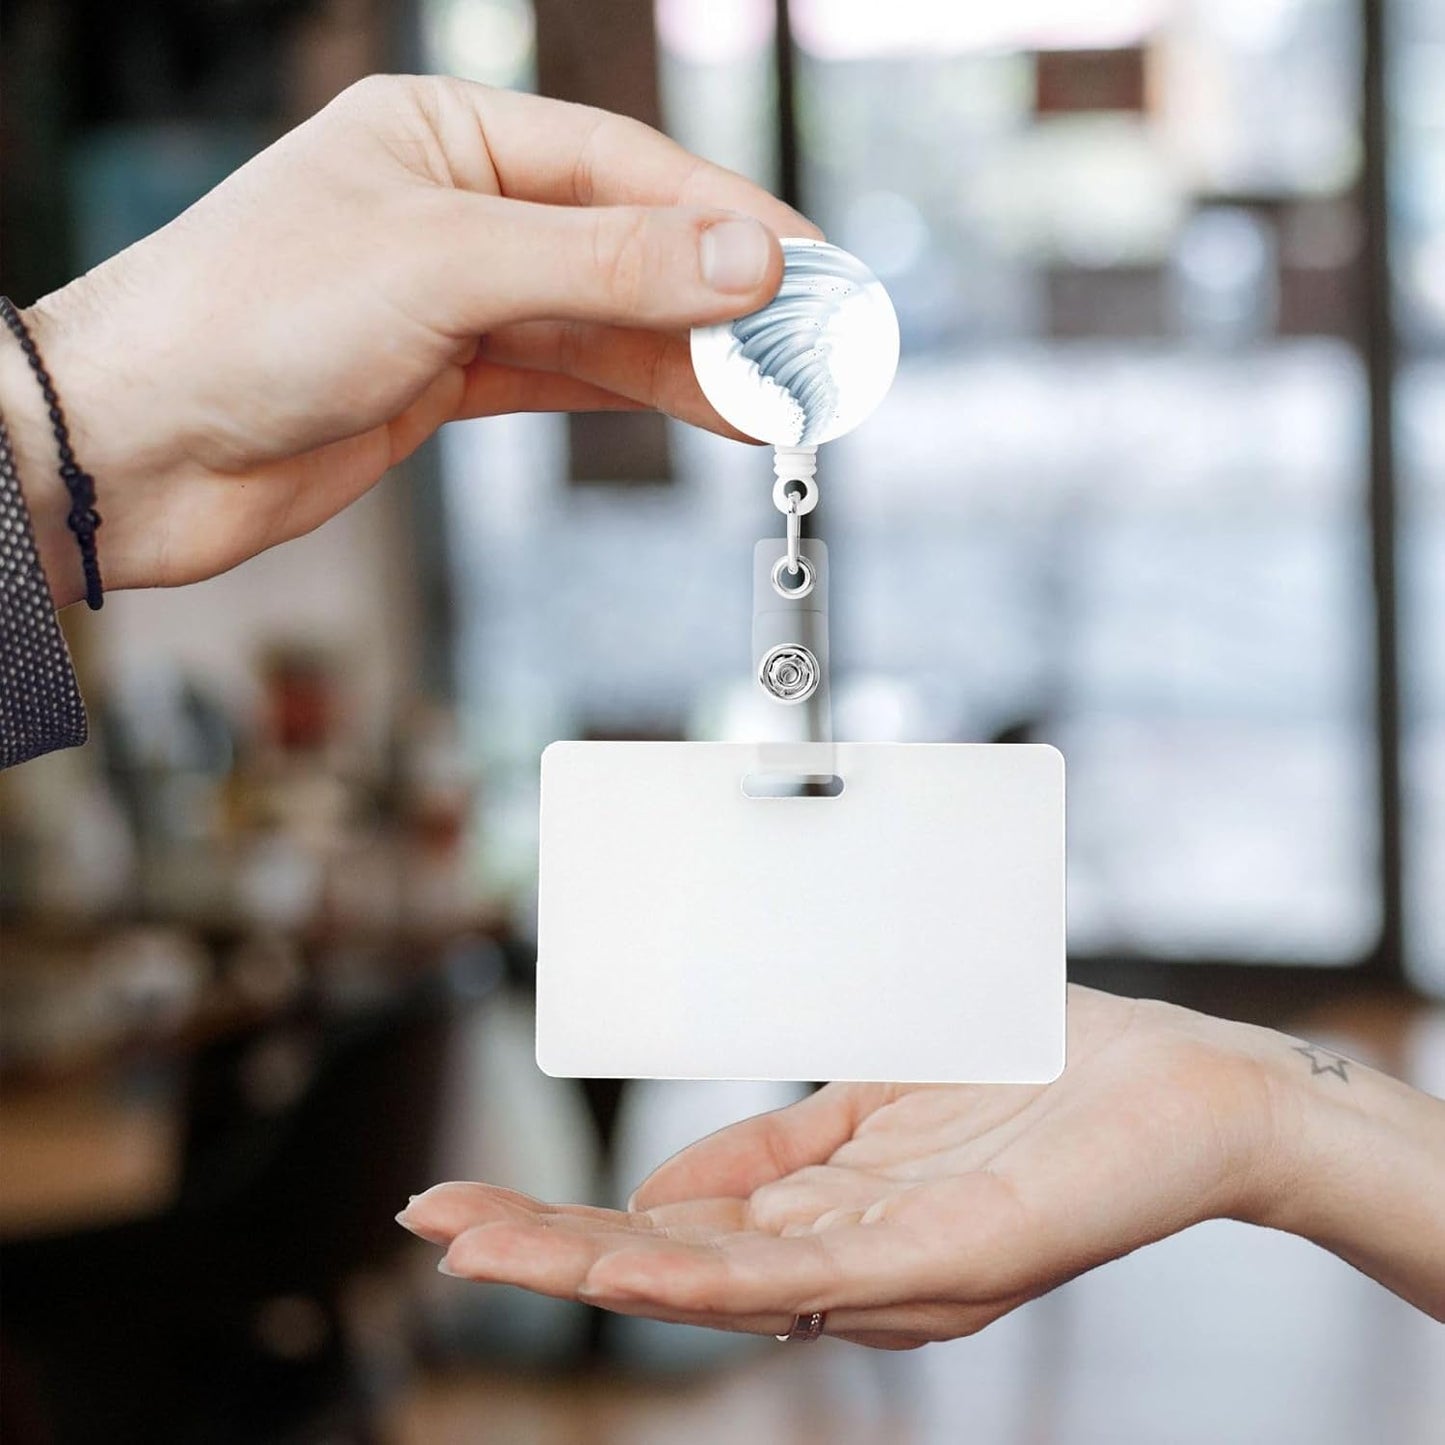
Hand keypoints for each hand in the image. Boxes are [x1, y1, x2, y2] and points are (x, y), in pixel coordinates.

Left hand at [1, 75, 815, 604]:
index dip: (727, 222)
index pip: (623, 169)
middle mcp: (455, 208)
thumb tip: (740, 262)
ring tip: (779, 397)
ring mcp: (453, 300)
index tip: (812, 269)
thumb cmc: (248, 317)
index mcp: (445, 133)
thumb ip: (602, 266)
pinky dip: (638, 394)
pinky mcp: (445, 380)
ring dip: (694, 360)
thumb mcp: (444, 268)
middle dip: (721, 300)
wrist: (143, 447)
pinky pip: (569, 378)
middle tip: (813, 345)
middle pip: (625, 247)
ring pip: (605, 323)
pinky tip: (706, 408)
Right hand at [399, 986, 1444, 1342]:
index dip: (570, 1222)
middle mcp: (846, 1261)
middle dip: (545, 1251)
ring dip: (587, 1264)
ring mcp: (889, 1271)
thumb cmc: (1039, 1075)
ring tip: (478, 1243)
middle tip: (435, 1226)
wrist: (1183, 1081)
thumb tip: (664, 1181)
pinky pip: (803, 1276)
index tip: (473, 1203)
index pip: (673, 1230)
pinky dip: (699, 1271)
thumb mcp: (878, 1095)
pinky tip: (616, 1259)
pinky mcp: (944, 1262)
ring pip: (712, 1283)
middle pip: (670, 1267)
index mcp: (825, 1215)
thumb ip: (781, 1139)